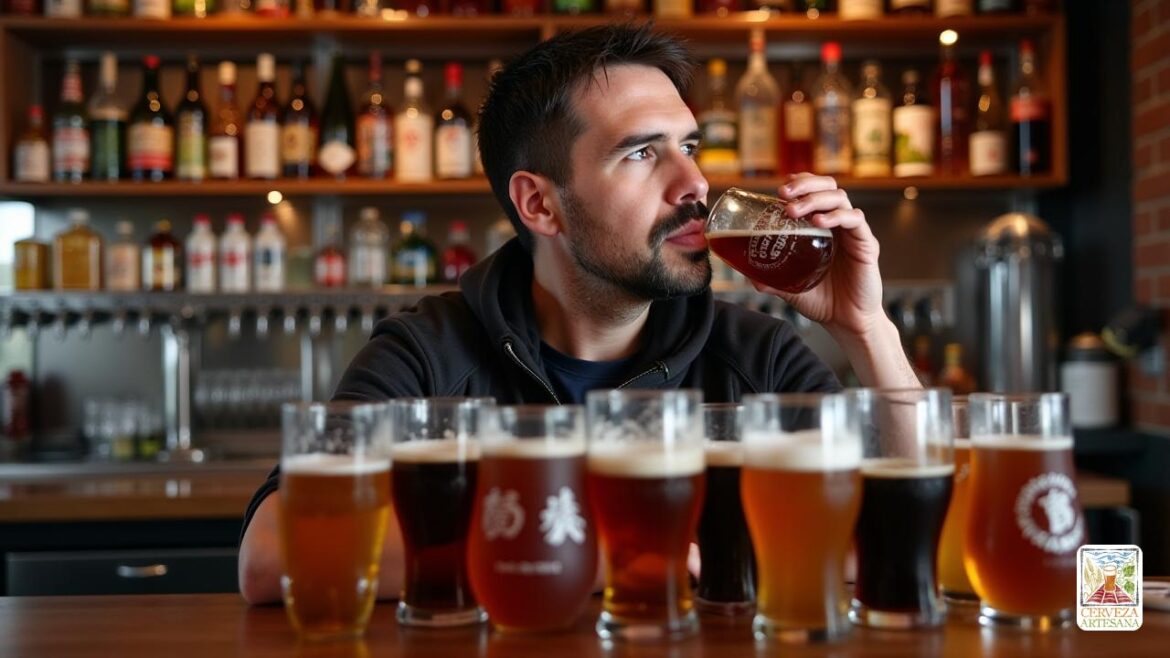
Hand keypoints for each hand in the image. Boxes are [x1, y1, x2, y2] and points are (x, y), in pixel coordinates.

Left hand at [750, 173, 883, 337]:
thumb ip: (770, 278)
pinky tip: (818, 222)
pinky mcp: (866, 244)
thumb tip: (744, 273)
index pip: (814, 191)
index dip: (799, 183)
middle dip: (805, 184)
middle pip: (828, 186)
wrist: (847, 323)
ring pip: (840, 198)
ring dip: (814, 198)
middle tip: (783, 194)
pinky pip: (855, 221)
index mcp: (822, 227)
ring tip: (793, 210)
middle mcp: (839, 225)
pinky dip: (836, 216)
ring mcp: (853, 232)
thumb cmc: (822, 301)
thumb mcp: (790, 287)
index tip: (779, 188)